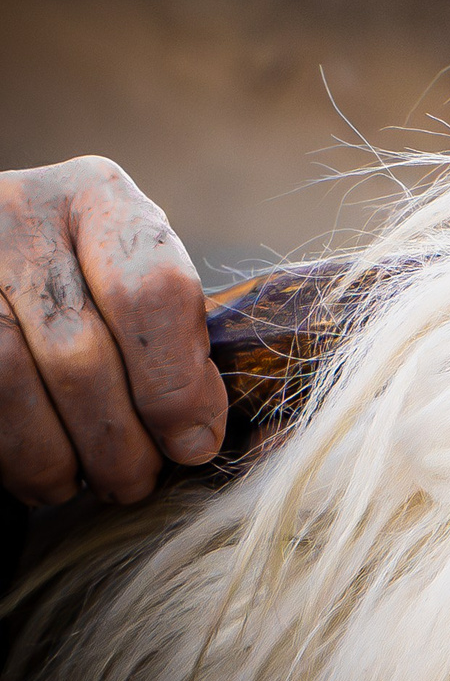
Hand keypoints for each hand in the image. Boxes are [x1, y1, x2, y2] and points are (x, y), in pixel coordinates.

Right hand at [0, 156, 224, 506]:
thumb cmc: (84, 278)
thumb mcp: (130, 274)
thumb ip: (171, 333)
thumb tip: (199, 436)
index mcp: (96, 195)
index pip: (150, 292)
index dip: (176, 384)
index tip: (194, 442)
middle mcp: (18, 214)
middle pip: (79, 352)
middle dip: (118, 439)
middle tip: (138, 482)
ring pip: (9, 381)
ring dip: (55, 457)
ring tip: (83, 485)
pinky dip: (8, 451)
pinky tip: (34, 473)